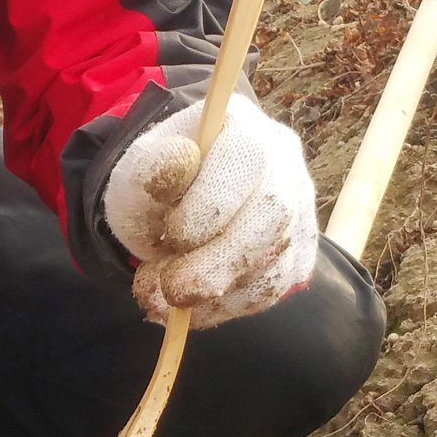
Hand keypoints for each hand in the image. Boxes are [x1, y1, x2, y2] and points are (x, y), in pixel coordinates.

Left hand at [104, 91, 318, 327]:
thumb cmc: (157, 182)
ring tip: (164, 302)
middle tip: (170, 290)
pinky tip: (191, 310)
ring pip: (276, 261)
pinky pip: (274, 289)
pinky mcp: (298, 252)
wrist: (176, 200)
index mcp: (244, 126)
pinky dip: (228, 307)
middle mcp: (284, 163)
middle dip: (217, 262)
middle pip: (272, 215)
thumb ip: (150, 169)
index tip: (170, 236)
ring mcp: (299, 209)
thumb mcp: (137, 170)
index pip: (245, 160)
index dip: (209, 206)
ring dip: (217, 294)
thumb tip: (180, 162)